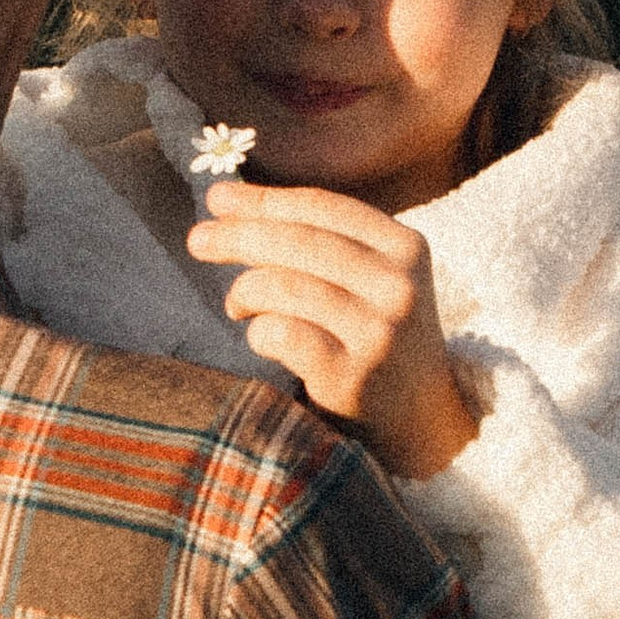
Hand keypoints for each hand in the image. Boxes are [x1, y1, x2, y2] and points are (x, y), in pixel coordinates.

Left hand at [187, 179, 480, 479]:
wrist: (422, 419)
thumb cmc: (376, 335)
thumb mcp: (371, 278)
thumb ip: (318, 240)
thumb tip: (225, 200)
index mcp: (406, 247)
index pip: (323, 208)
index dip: (264, 200)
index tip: (218, 199)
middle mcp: (398, 286)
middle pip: (298, 243)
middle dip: (237, 236)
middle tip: (197, 241)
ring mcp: (378, 333)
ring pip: (283, 286)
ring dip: (245, 292)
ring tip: (237, 305)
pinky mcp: (352, 377)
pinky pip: (281, 334)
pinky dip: (258, 332)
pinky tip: (261, 338)